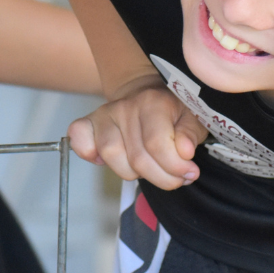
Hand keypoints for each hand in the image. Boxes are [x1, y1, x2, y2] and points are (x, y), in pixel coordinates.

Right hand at [68, 75, 207, 189]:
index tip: (188, 172)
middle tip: (175, 177)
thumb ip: (190, 134)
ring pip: (111, 156)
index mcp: (153, 102)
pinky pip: (80, 140)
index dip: (175, 168)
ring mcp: (105, 114)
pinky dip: (89, 154)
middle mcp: (125, 106)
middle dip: (161, 177)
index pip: (157, 145)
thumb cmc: (173, 112)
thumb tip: (184, 151)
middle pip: (137, 158)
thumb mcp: (193, 118)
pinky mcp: (89, 123)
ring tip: (148, 167)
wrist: (148, 95)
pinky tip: (109, 159)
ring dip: (133, 172)